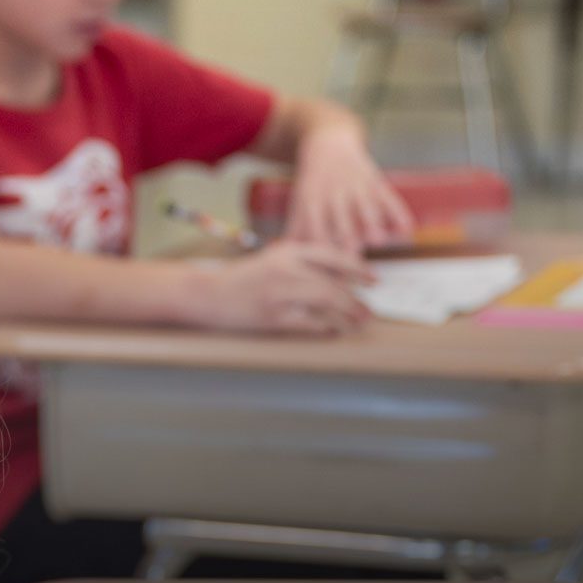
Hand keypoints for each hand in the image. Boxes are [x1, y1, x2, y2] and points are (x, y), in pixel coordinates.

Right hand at [192, 242, 372, 335]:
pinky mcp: (273, 316)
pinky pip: (310, 323)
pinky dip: (327, 328)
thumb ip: (304, 261)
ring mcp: (279, 293)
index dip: (358, 268)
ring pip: (327, 303)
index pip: (332, 256)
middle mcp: (285, 269)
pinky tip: (334, 330)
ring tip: (359, 322)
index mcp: (287, 251)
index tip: (374, 280)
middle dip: (356, 300)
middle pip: (333, 284)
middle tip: (369, 311)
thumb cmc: (243, 278)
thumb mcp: (273, 259)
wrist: (208, 294)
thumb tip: (344, 272)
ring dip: (348, 315)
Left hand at [285, 127, 414, 251]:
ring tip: (379, 241)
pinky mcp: (375, 180)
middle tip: (352, 259)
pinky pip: (389, 197)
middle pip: (341, 218)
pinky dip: (399, 212)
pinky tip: (406, 230)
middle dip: (347, 237)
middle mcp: (334, 193)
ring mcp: (356, 186)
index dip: (320, 246)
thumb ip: (296, 230)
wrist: (328, 144)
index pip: (315, 227)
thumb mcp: (301, 202)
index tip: (326, 267)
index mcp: (312, 200)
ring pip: (366, 206)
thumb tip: (284, 256)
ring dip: (373, 222)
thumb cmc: (313, 183)